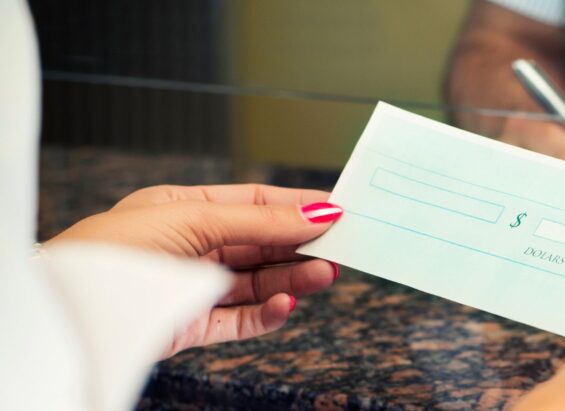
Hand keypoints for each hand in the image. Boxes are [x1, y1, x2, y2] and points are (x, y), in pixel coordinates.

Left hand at [48, 184, 343, 357]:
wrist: (70, 308)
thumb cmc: (113, 250)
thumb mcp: (195, 220)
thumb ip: (260, 221)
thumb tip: (317, 212)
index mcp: (184, 210)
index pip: (253, 203)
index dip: (296, 207)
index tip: (336, 210)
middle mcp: (191, 247)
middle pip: (261, 244)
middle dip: (301, 244)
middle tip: (342, 245)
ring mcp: (192, 288)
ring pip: (257, 282)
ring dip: (294, 278)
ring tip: (325, 275)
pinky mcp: (190, 326)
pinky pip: (240, 320)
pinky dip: (268, 313)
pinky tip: (287, 303)